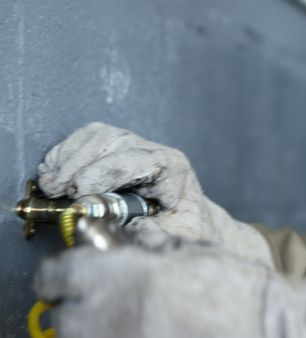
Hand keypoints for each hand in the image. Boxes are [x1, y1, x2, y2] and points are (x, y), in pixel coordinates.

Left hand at [35, 244, 305, 337]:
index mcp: (122, 276)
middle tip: (95, 298)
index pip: (57, 274)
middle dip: (74, 305)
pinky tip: (139, 331)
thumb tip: (121, 242)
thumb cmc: (236, 289)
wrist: (265, 327)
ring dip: (91, 328)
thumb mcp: (189, 252)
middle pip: (62, 317)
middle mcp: (111, 317)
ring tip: (118, 319)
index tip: (65, 274)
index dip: (60, 273)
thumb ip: (148, 246)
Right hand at [38, 122, 271, 265]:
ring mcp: (136, 147)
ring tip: (50, 184)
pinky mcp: (117, 149)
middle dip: (80, 165)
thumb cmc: (185, 227)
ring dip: (69, 157)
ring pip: (99, 136)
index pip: (141, 159)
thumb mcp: (175, 236)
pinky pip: (88, 138)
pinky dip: (66, 152)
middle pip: (115, 142)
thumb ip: (150, 232)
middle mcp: (155, 152)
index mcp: (174, 170)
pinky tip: (52, 172)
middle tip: (56, 190)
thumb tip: (118, 227)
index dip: (107, 171)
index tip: (81, 189)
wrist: (189, 220)